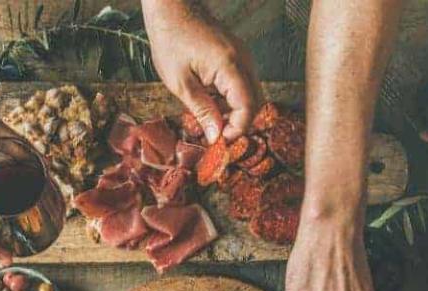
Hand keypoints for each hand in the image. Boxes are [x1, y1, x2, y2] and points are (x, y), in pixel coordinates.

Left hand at [143, 1, 260, 142]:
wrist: (172, 9)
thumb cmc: (171, 41)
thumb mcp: (180, 83)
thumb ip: (202, 111)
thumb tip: (216, 136)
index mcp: (229, 67)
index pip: (247, 107)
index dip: (237, 129)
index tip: (220, 141)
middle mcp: (243, 60)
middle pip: (255, 102)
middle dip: (239, 123)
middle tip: (217, 134)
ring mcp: (243, 56)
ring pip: (252, 93)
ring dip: (235, 111)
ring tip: (211, 118)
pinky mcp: (238, 55)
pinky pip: (244, 82)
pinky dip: (233, 98)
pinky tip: (212, 101)